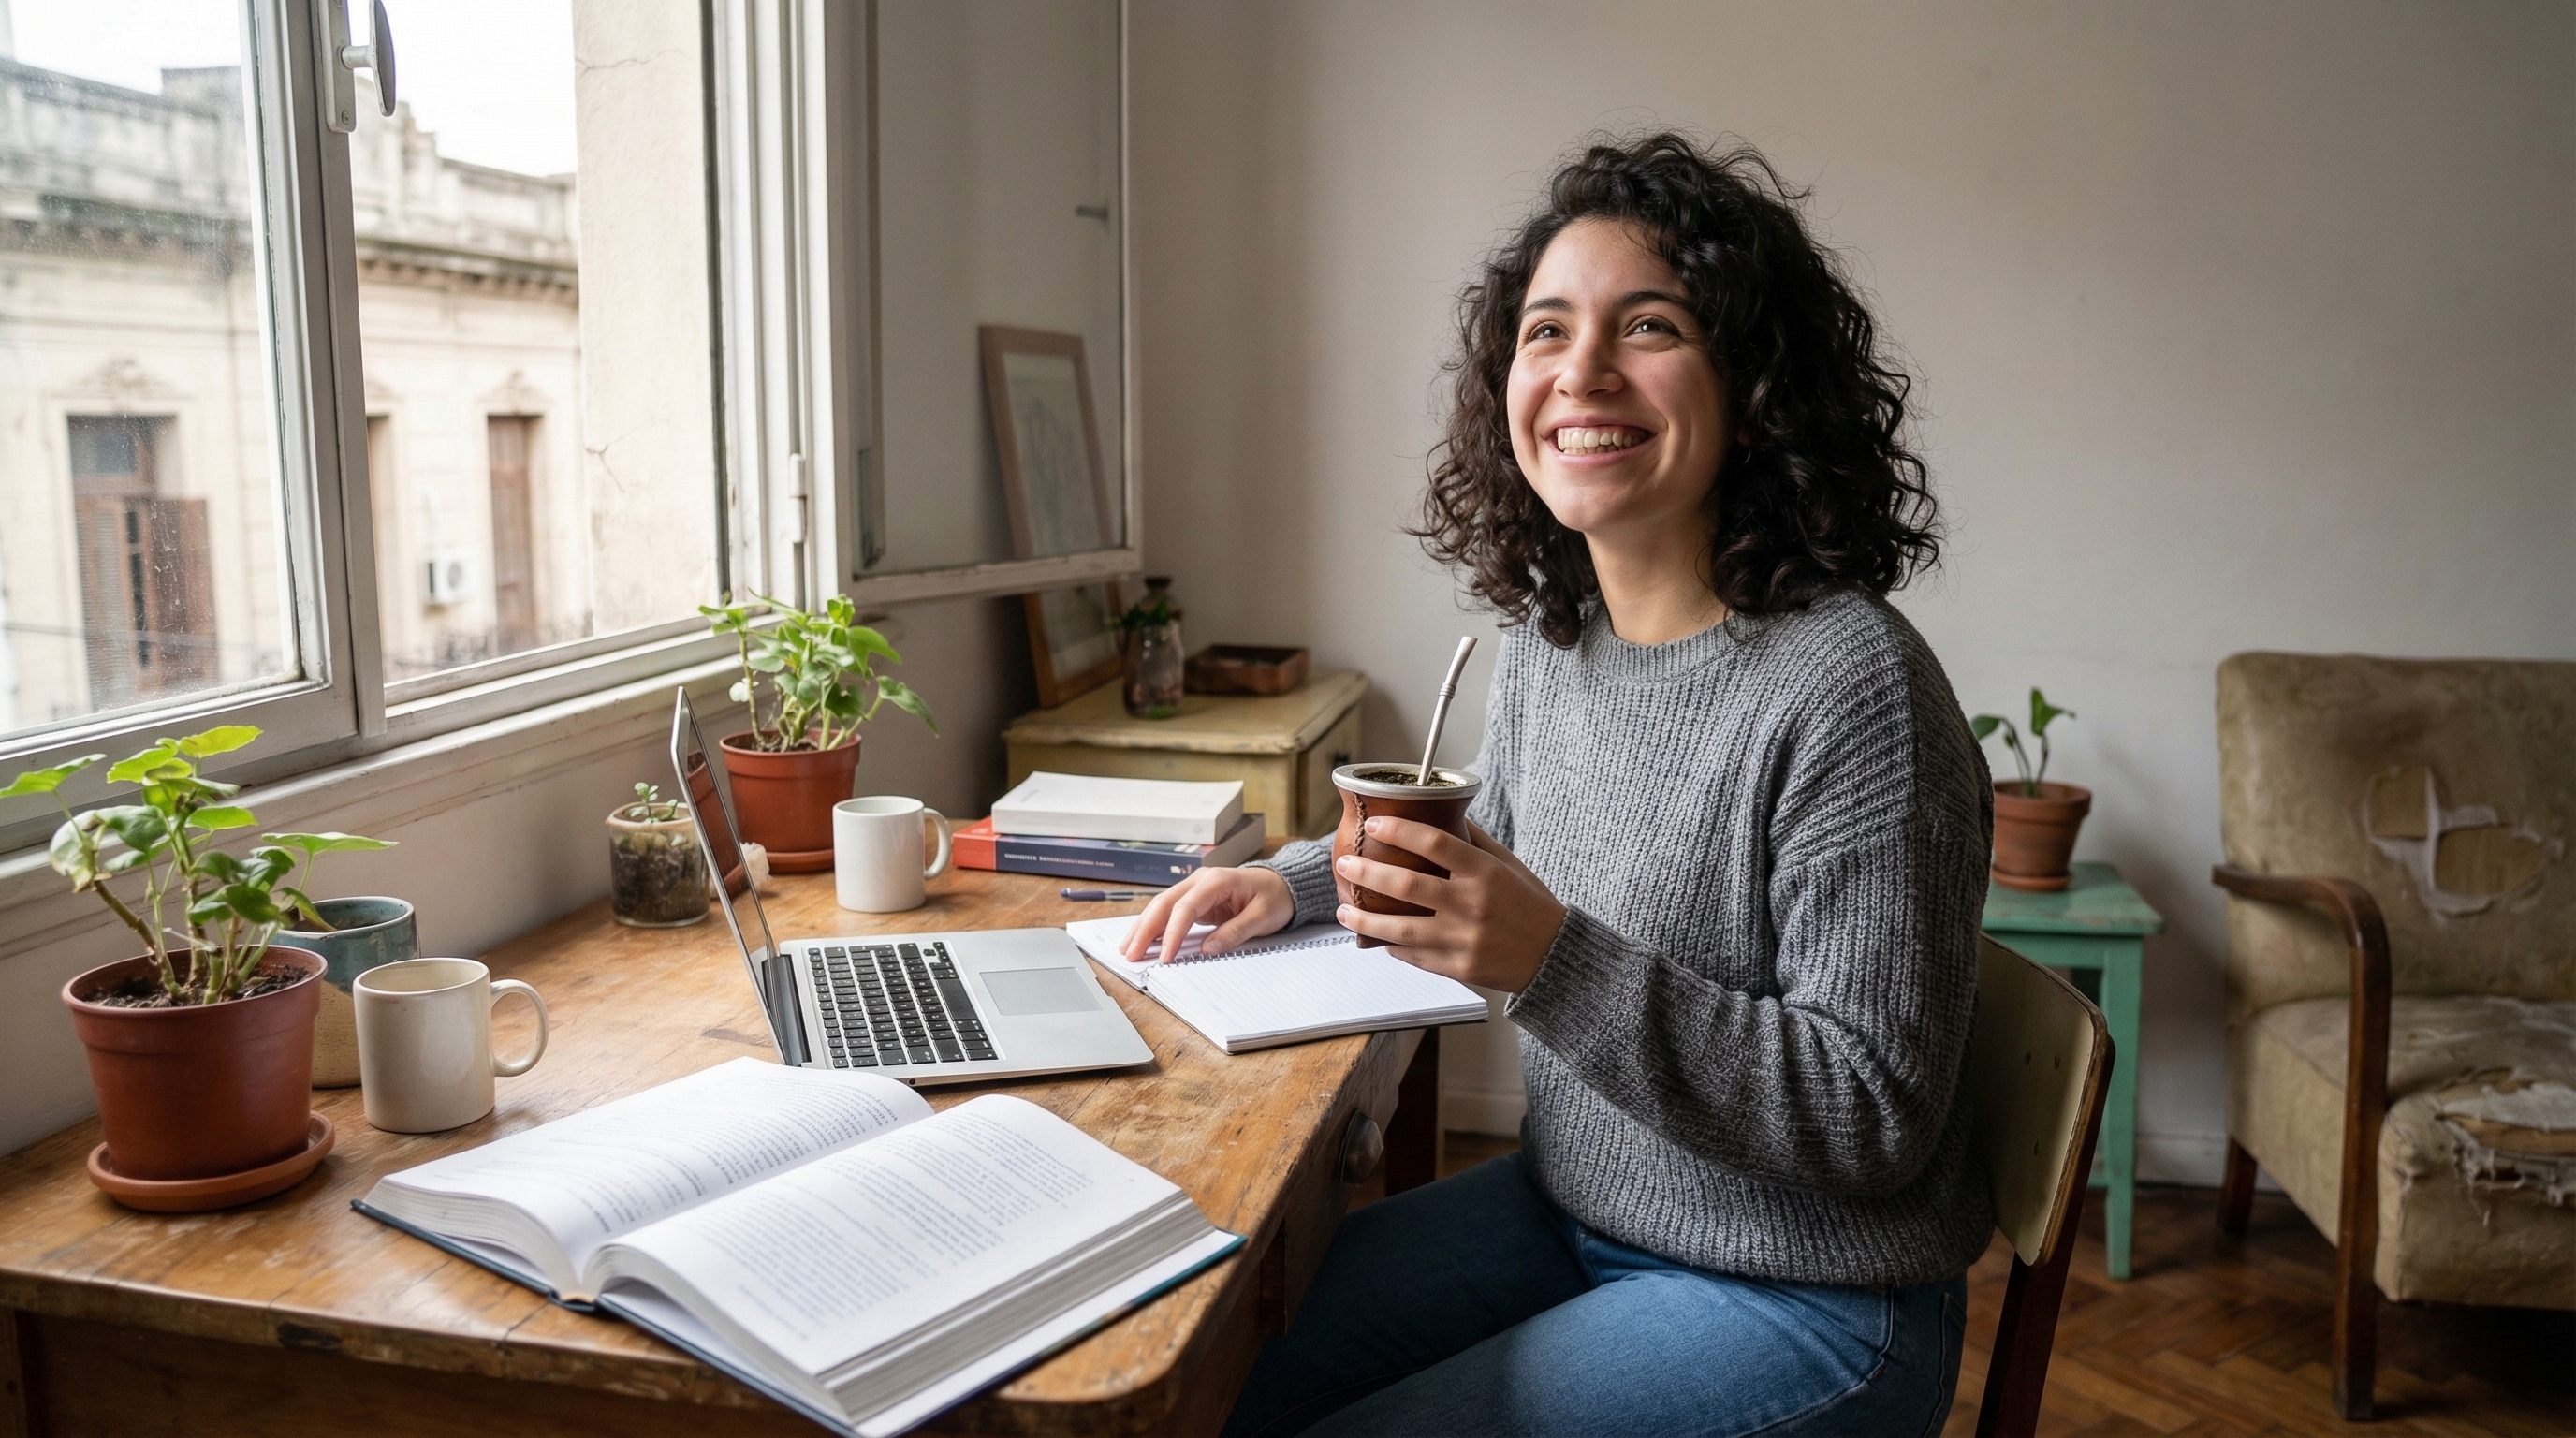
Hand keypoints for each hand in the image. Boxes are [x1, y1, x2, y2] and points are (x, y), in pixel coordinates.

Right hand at [1121, 865, 1296, 963]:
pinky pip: (1169, 912)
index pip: (1186, 907)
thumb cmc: (1275, 897)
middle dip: (1145, 929)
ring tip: (1126, 949)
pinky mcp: (1194, 900)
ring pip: (1161, 906)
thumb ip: (1235, 931)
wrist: (1283, 885)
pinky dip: (1154, 926)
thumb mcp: (1263, 917)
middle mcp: (1200, 881)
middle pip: (1164, 904)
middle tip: (1130, 953)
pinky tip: (1142, 940)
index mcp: (1217, 881)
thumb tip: (1207, 949)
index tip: (1165, 957)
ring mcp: (1195, 889)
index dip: (1172, 933)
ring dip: (1143, 927)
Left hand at [1335, 820, 1566, 992]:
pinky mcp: (1458, 968)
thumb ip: (1474, 841)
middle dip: (1367, 872)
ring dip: (1365, 918)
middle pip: (1406, 884)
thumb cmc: (1530, 905)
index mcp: (1485, 873)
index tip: (1374, 824)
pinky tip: (1376, 936)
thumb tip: (1440, 815)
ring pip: (1400, 928)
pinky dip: (1391, 945)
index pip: (1434, 842)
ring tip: (1344, 909)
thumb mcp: (1509, 865)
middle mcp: (1472, 905)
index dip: (1399, 830)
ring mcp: (1463, 940)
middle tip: (1344, 864)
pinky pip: (1414, 955)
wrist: (1554, 956)